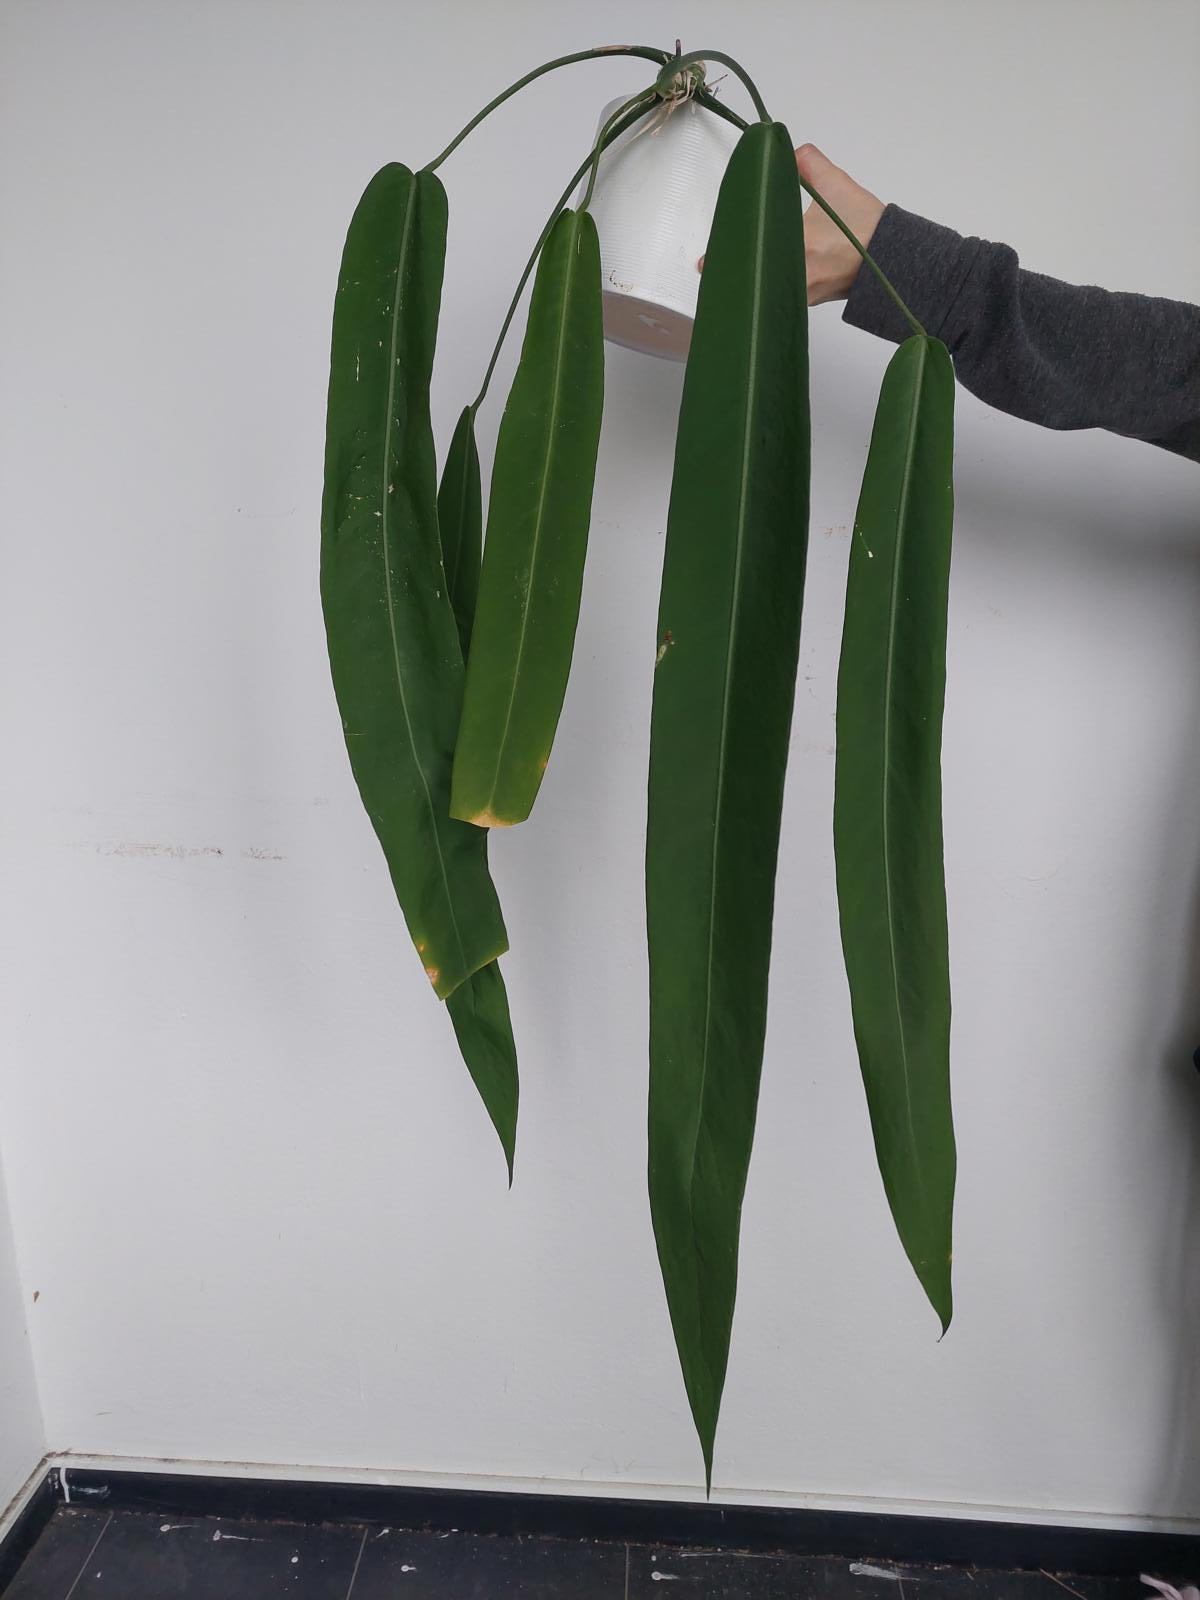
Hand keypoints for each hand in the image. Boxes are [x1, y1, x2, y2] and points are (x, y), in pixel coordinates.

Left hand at [698, 145, 884, 306]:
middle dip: (734, 275)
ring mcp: (805, 294)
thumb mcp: (838, 186)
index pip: (751, 256)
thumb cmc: (869, 228)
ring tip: (736, 275)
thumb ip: (811, 164)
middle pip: (753, 281)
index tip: (704, 264)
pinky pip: (783, 297)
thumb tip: (792, 151)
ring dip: (753, 283)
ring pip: (767, 291)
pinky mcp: (814, 301)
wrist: (898, 260)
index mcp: (798, 249)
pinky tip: (765, 280)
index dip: (724, 261)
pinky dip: (772, 288)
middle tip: (712, 272)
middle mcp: (799, 279)